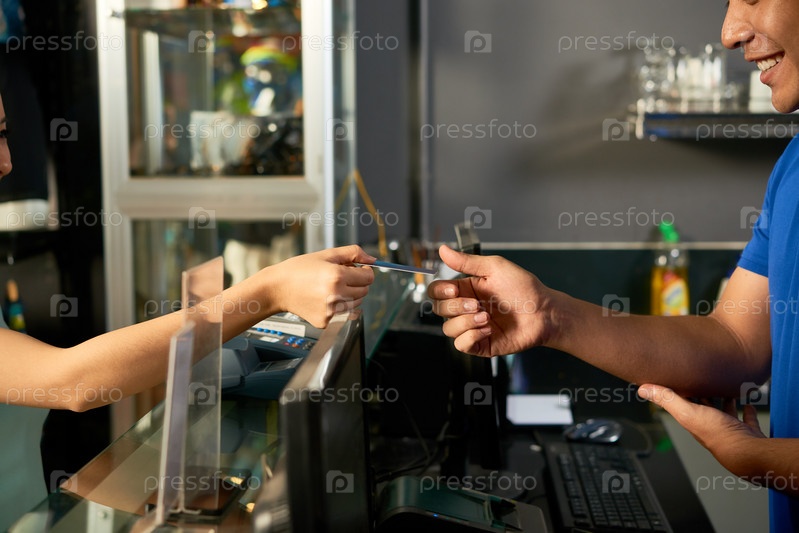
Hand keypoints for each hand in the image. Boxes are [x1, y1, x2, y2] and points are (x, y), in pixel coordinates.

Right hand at [270, 245, 375, 327]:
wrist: (277, 288)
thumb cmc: (299, 270)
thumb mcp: (327, 254)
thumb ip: (352, 253)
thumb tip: (372, 259)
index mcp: (337, 276)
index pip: (368, 277)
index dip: (365, 271)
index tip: (358, 269)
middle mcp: (336, 295)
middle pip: (364, 291)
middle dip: (357, 283)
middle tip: (342, 277)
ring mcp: (331, 311)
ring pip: (356, 304)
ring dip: (350, 295)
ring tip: (331, 288)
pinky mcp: (325, 321)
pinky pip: (343, 314)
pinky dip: (338, 306)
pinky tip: (323, 298)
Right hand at [426, 245, 553, 355]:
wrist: (544, 312)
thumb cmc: (525, 289)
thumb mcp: (495, 267)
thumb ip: (466, 261)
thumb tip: (443, 250)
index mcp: (466, 289)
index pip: (437, 291)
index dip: (439, 291)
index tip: (454, 289)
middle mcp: (466, 308)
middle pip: (439, 310)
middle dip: (455, 307)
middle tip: (477, 304)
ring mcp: (472, 327)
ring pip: (448, 329)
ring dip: (465, 322)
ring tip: (486, 317)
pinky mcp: (480, 343)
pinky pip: (460, 344)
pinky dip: (471, 336)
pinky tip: (488, 329)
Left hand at [638, 384, 766, 478]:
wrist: (748, 453)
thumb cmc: (718, 435)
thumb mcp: (688, 412)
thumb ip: (667, 399)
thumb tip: (643, 389)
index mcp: (693, 420)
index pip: (682, 403)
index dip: (679, 391)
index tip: (677, 377)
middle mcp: (710, 425)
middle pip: (704, 406)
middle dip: (702, 393)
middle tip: (703, 379)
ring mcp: (730, 429)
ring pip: (725, 412)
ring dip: (724, 401)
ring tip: (725, 388)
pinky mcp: (747, 431)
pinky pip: (746, 419)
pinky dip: (746, 411)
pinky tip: (747, 403)